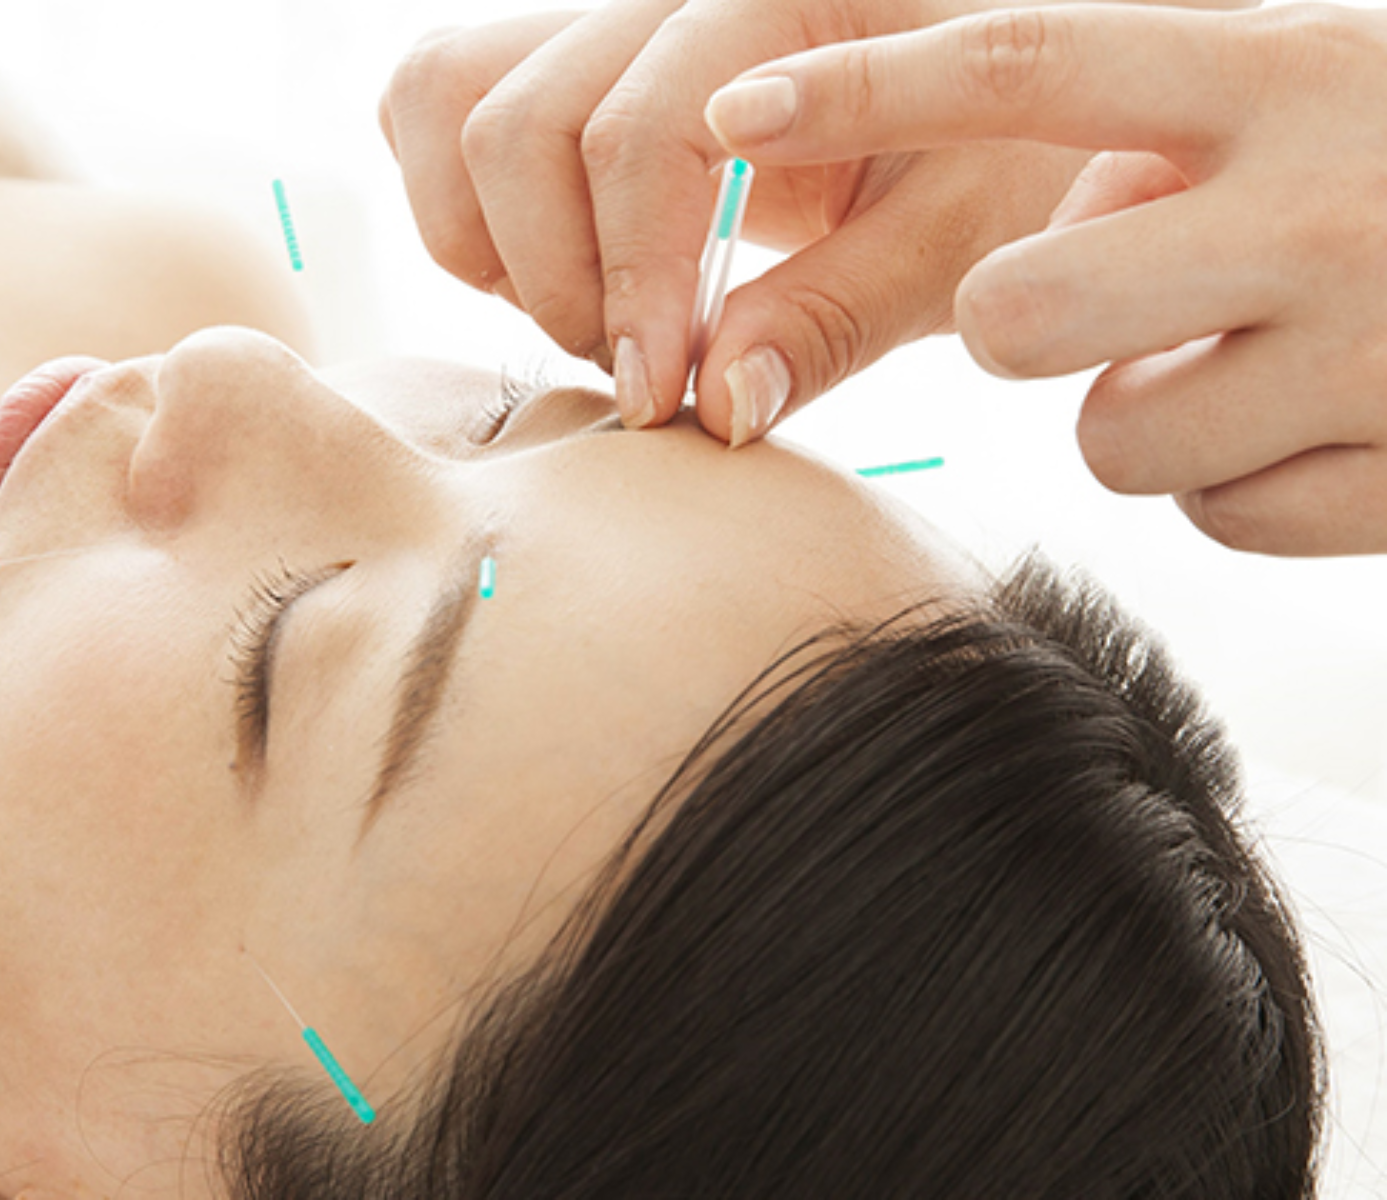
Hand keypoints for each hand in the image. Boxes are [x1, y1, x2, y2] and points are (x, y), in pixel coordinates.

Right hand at [377, 0, 1093, 442]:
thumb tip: (717, 406)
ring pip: (446, 94)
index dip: (631, 280)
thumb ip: (836, 316)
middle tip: (641, 368)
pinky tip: (558, 267)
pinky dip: (463, 201)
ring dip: (487, 239)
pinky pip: (441, 99)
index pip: (639, 130)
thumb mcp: (963, 235)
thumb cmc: (1012, 150)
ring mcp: (605, 16)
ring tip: (594, 316)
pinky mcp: (566, 57)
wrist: (1009, 103)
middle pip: (512, 118)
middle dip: (556, 276)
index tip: (655, 395)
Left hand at [705, 3, 1386, 556]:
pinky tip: (1340, 416)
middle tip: (1085, 300)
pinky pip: (1226, 518)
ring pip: (1113, 446)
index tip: (724, 112)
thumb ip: (1163, 131)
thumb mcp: (1321, 82)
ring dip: (1153, 412)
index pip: (1029, 62)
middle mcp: (1321, 207)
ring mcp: (1376, 353)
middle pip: (1015, 312)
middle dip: (1012, 322)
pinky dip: (1255, 481)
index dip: (864, 87)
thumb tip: (1018, 251)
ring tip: (1265, 352)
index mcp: (1286, 69)